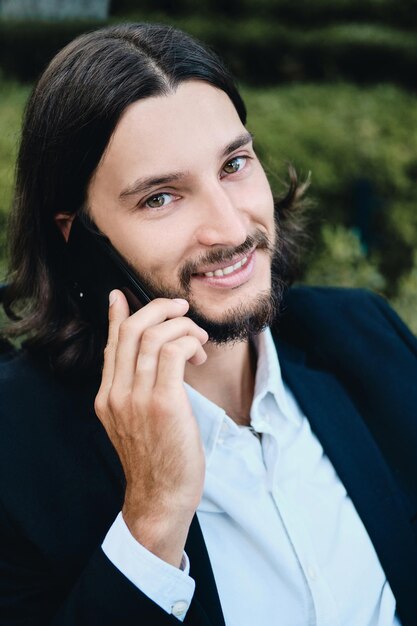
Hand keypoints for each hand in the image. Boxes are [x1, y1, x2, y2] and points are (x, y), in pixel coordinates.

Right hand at [94, 290, 207, 566]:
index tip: (122, 296)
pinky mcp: (163, 403)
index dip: (118, 315)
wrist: (161, 497)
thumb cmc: (157, 459)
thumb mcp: (135, 422)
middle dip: (158, 309)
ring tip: (198, 337)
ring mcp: (136, 398)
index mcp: (107, 396)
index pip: (112, 343)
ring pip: (153, 335)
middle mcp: (116, 393)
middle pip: (131, 330)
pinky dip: (188, 342)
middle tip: (181, 310)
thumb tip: (149, 360)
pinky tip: (199, 354)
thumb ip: (136, 390)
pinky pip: (172, 351)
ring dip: (181, 326)